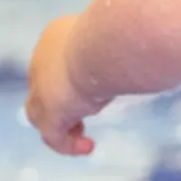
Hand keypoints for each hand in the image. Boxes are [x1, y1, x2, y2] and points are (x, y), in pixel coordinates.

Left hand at [25, 14, 107, 155]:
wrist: (103, 45)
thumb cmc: (119, 33)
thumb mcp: (118, 36)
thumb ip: (120, 46)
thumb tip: (142, 49)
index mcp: (56, 36)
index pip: (54, 61)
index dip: (69, 77)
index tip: (91, 87)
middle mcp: (41, 60)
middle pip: (42, 87)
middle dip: (63, 102)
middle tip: (85, 114)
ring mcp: (40, 88)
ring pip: (38, 114)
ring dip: (60, 125)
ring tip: (83, 135)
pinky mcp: (49, 112)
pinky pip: (53, 137)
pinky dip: (68, 144)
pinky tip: (88, 146)